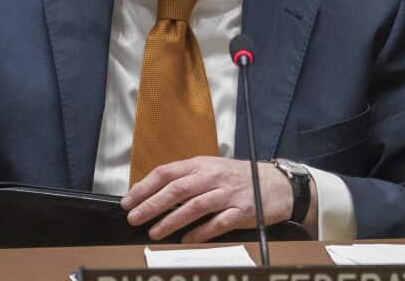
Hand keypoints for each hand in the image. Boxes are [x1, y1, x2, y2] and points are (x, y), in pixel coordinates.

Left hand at [120, 156, 312, 241]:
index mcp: (200, 164)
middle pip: (177, 189)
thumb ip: (185, 177)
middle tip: (134, 218)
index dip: (144, 187)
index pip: (166, 172)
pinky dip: (200, 232)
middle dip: (152, 204)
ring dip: (171, 220)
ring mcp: (227, 194)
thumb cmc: (237, 177)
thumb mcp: (210, 169)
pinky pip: (218, 223)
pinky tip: (186, 240)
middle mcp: (212, 177)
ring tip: (154, 233)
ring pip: (195, 206)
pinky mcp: (241, 211)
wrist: (276, 184)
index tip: (128, 201)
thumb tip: (151, 190)